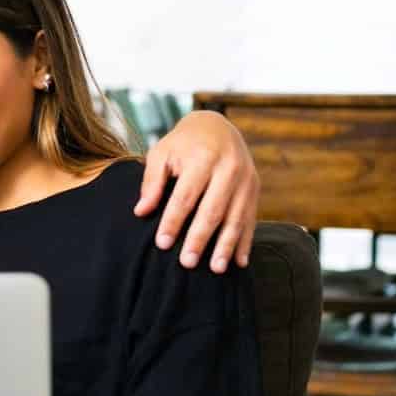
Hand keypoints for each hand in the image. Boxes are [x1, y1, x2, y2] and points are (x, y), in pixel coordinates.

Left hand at [134, 110, 258, 272]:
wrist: (217, 126)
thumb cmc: (182, 144)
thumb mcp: (161, 153)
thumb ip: (151, 181)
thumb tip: (141, 211)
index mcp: (203, 158)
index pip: (185, 196)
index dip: (173, 221)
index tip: (162, 243)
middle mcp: (229, 168)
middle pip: (212, 210)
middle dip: (199, 238)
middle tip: (186, 263)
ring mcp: (246, 179)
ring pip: (236, 218)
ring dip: (226, 246)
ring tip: (214, 269)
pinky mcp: (255, 189)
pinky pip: (251, 219)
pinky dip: (246, 242)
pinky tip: (239, 263)